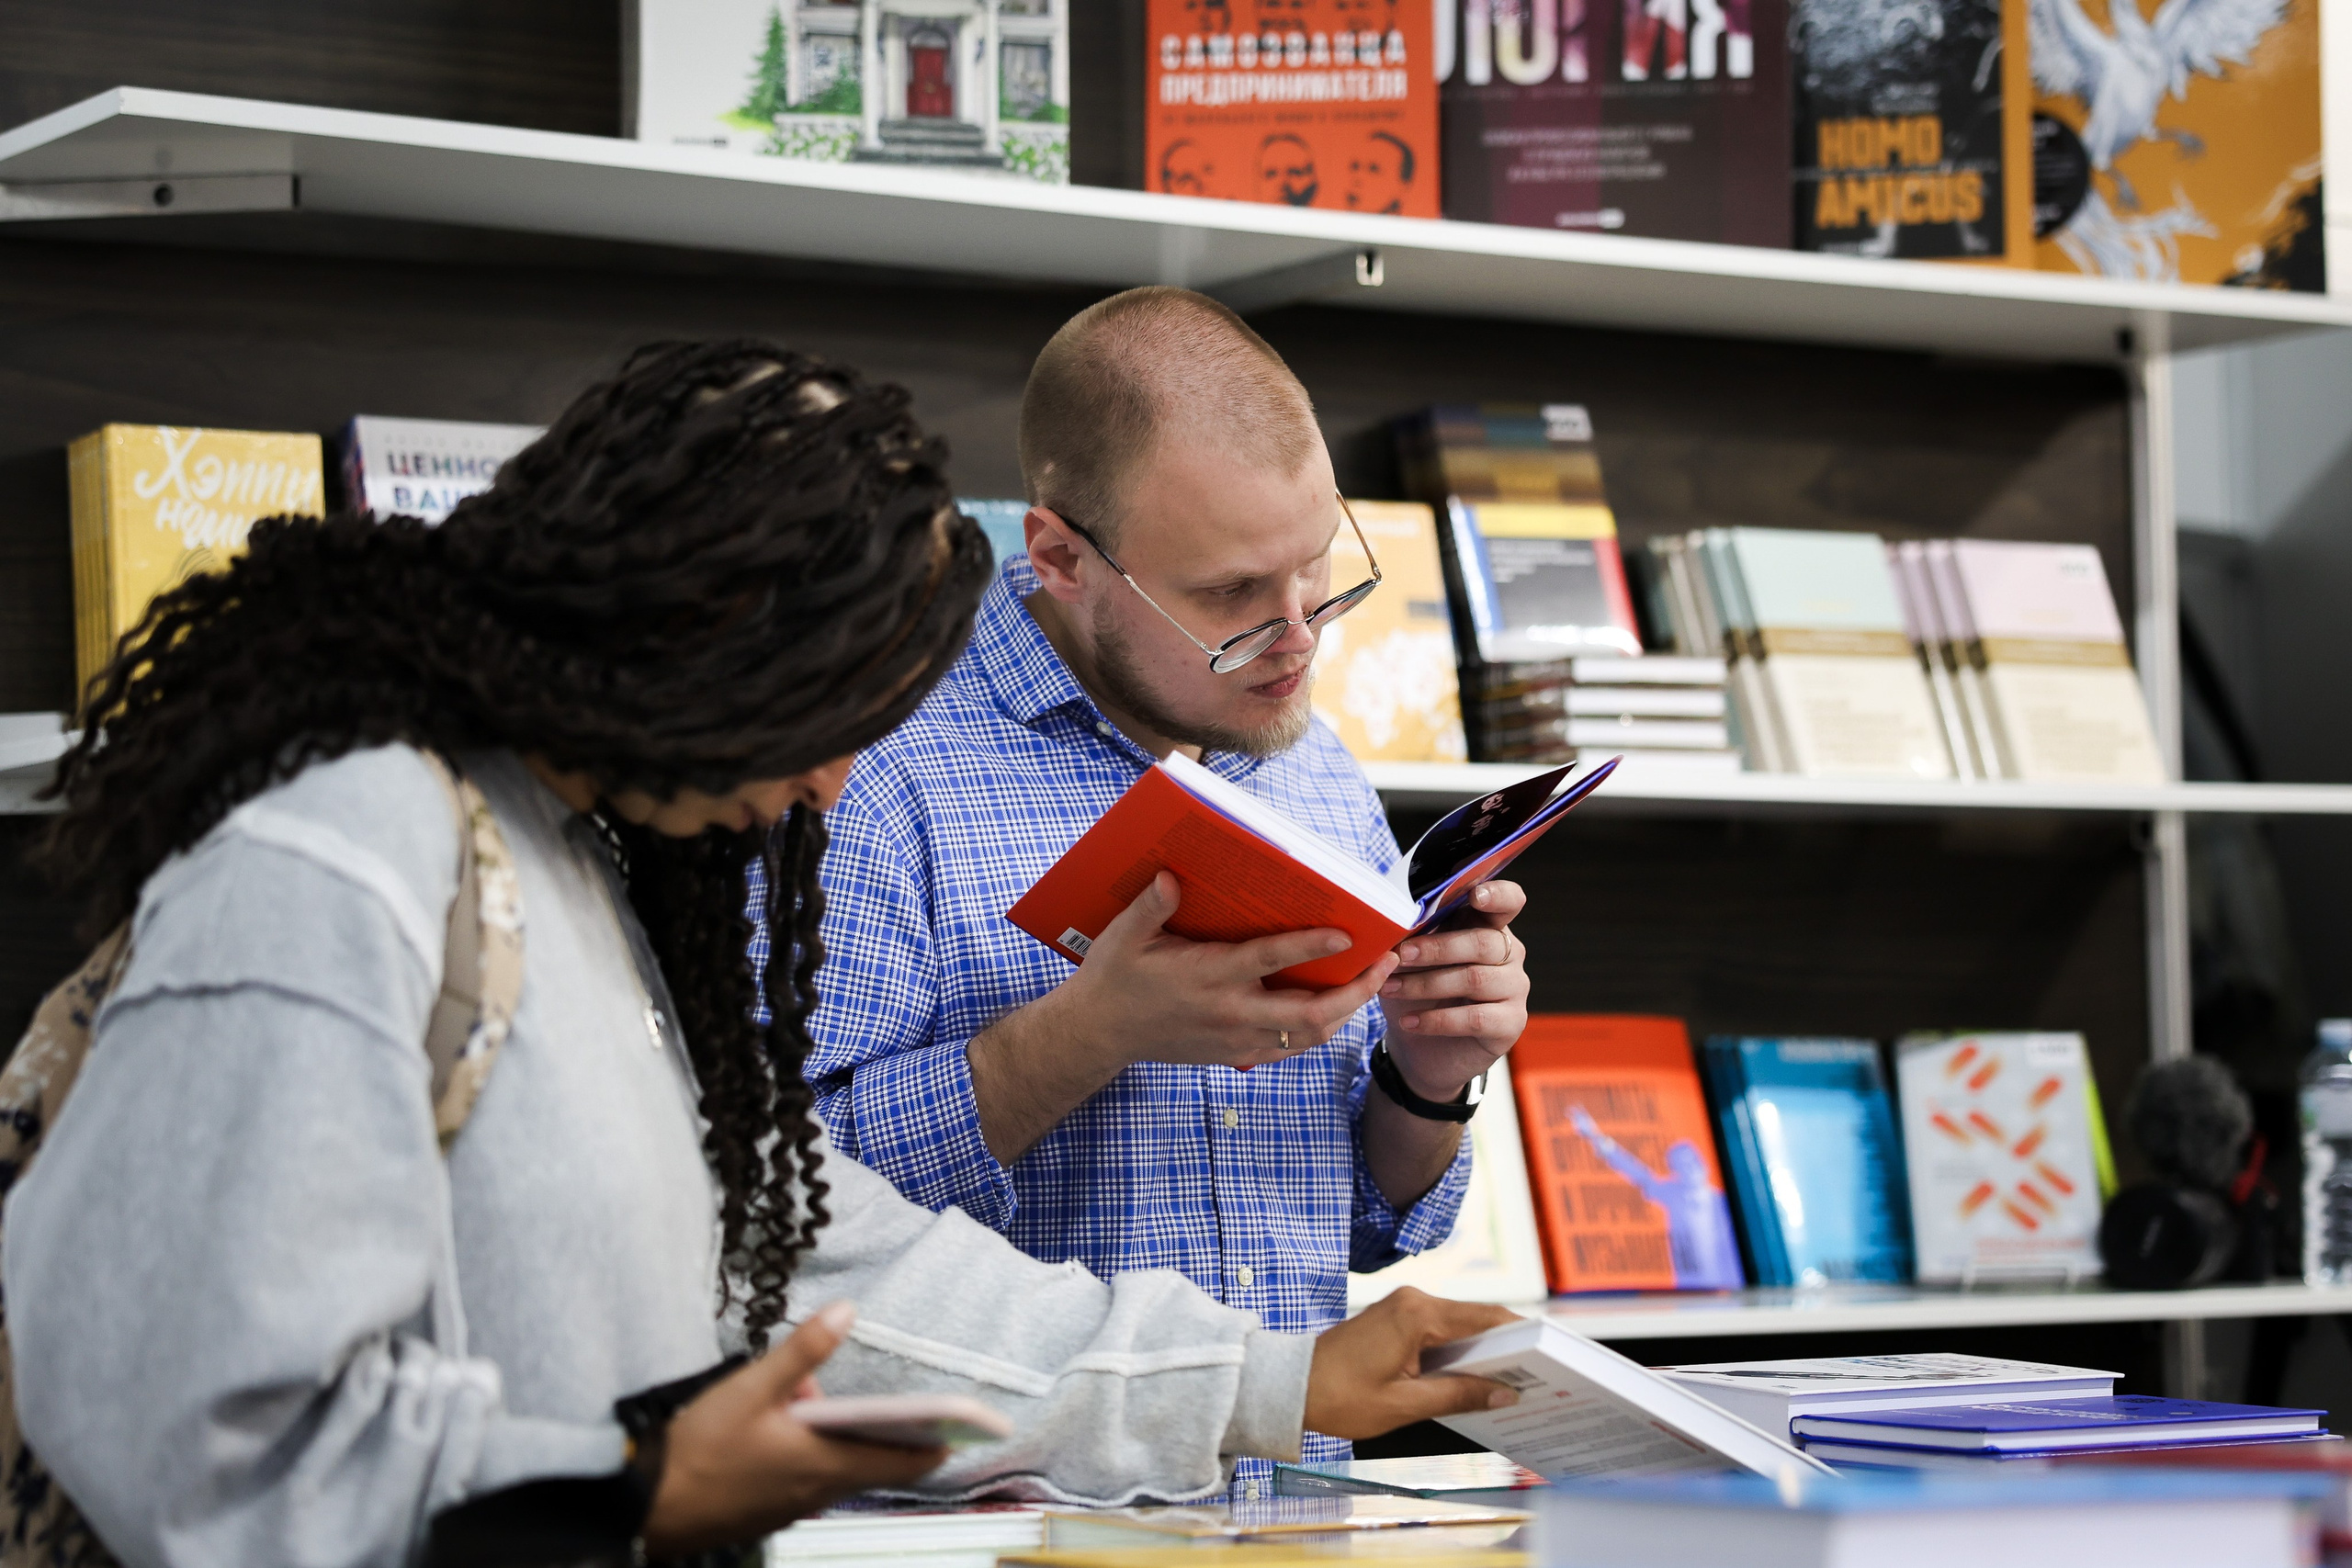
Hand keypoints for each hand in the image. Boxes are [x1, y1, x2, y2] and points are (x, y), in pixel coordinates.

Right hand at [641, 1302, 946, 1555]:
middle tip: (857, 1390)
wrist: (646, 1506)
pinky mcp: (769, 1510)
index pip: (904, 1462)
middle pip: (872, 1462)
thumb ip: (803, 1351)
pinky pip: (806, 1477)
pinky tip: (773, 1424)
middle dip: (873, 1424)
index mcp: (826, 1465)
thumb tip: (846, 1311)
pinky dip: (807, 1450)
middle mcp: (818, 1492)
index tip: (964, 1428)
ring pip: (836, 1466)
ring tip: (795, 1395)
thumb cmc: (696, 1451)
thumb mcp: (751, 1387)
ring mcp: (793, 1506)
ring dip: (833, 1433)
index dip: (936, 1444)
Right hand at [1059, 871, 1400, 1072]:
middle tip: (1388, 963)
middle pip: (1310, 1012)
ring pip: (1309, 1035)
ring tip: (1374, 982)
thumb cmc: (1115, 977)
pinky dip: (1321, 1030)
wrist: (1100, 1034)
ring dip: (1348, 1011)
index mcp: (1207, 976)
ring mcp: (1237, 1040)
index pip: (1270, 960)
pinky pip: (1292, 1048)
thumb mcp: (1122, 936)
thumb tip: (1170, 877)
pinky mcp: (1236, 1055)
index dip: (1312, 947)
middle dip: (1357, 990)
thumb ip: (1150, 907)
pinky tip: (1337, 1008)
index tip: (1348, 934)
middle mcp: (1230, 1013)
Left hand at [1304, 1288, 1523, 1439]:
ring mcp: (1404, 1307)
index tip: (1551, 1352)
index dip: (1522, 1335)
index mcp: (1418, 1314)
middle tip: (1540, 1373)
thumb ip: (1459, 1394)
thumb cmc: (1341, 1397)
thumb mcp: (1406, 1404)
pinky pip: (1440, 1330)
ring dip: (1484, 1351)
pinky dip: (1460, 1351)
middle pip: (1477, 1319)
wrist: (1292, 1387)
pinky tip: (1475, 1378)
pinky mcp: (1396, 1319)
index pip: (1485, 1318)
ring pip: (1460, 1325)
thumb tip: (1505, 1393)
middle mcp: (1414, 1300)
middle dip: (1508, 1346)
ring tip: (1514, 1381)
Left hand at [1378, 880, 1529, 1100]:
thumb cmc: (1417, 993)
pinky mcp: (1511, 1023)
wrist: (1421, 1050)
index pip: (1509, 901)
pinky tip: (1409, 1021)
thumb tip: (1389, 919)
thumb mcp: (1410, 960)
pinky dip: (1436, 1019)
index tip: (1475, 895)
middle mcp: (1510, 954)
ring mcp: (1515, 988)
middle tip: (1400, 955)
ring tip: (1390, 989)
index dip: (1497, 895)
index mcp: (1488, 927)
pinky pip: (1475, 1018)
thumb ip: (1413, 935)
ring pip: (1475, 979)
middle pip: (1483, 942)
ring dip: (1426, 984)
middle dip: (1436, 948)